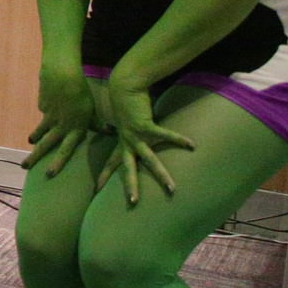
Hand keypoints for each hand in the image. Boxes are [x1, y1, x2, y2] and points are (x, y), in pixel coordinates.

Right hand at [23, 67, 96, 176]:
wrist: (62, 75)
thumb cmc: (82, 92)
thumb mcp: (91, 109)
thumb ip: (96, 123)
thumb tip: (109, 132)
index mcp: (74, 128)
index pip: (65, 150)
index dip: (57, 163)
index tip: (49, 173)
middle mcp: (60, 126)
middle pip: (46, 144)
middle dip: (35, 157)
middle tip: (24, 166)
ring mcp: (49, 116)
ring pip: (40, 131)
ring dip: (35, 137)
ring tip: (30, 142)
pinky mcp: (43, 106)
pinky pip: (44, 111)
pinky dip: (46, 110)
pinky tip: (50, 103)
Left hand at [93, 75, 194, 204]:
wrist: (125, 85)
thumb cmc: (128, 103)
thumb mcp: (126, 121)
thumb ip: (129, 131)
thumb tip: (130, 135)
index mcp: (121, 141)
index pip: (112, 162)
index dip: (105, 175)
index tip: (95, 190)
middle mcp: (127, 141)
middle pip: (127, 168)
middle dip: (130, 185)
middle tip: (133, 202)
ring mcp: (136, 134)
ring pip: (148, 159)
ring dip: (160, 174)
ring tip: (172, 188)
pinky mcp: (145, 125)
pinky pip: (164, 135)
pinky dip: (178, 139)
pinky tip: (191, 145)